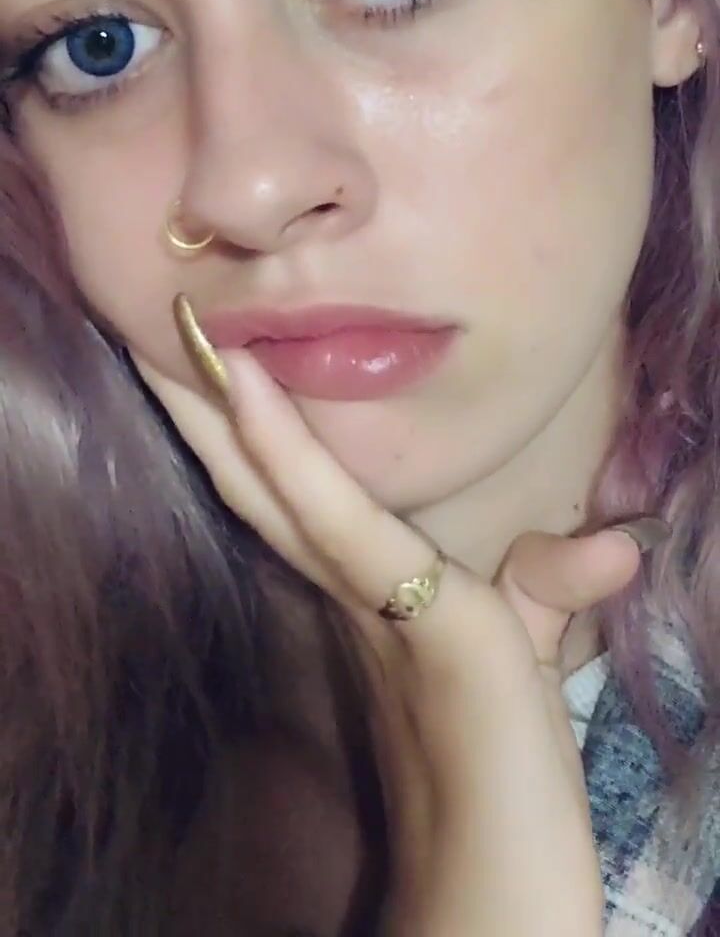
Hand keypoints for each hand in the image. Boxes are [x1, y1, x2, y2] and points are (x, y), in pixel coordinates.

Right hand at [135, 317, 646, 936]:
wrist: (498, 883)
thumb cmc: (509, 770)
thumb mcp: (530, 649)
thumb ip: (548, 585)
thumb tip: (617, 546)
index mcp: (362, 590)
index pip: (293, 496)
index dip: (250, 433)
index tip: (214, 365)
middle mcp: (347, 587)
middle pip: (264, 480)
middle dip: (210, 408)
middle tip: (166, 328)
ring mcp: (365, 596)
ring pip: (275, 485)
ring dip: (224, 405)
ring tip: (184, 331)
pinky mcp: (403, 608)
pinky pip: (333, 515)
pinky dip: (286, 448)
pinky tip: (246, 384)